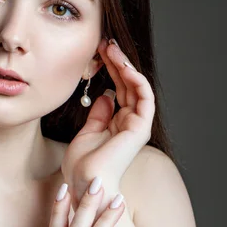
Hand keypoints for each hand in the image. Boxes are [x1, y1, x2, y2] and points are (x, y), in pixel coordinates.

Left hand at [61, 38, 155, 212]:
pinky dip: (135, 79)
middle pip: (127, 85)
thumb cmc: (82, 166)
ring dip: (126, 66)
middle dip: (117, 62)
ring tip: (111, 49)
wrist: (85, 183)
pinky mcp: (140, 127)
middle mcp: (129, 123)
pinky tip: (122, 65)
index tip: (97, 52)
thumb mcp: (86, 133)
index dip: (109, 70)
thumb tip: (104, 95)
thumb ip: (97, 114)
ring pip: (137, 87)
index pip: (118, 89)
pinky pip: (144, 97)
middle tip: (105, 43)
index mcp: (117, 124)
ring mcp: (136, 125)